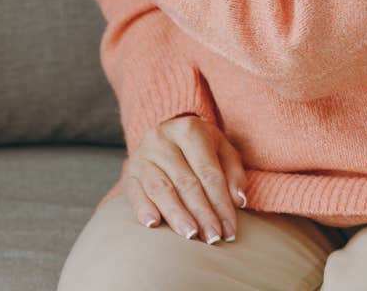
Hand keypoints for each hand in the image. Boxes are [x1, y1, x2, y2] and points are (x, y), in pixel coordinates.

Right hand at [123, 113, 248, 245]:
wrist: (166, 137)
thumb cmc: (200, 148)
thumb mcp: (222, 150)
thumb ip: (234, 173)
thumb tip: (238, 200)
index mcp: (189, 130)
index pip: (208, 172)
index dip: (221, 203)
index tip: (229, 229)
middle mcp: (162, 139)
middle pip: (185, 182)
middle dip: (202, 213)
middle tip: (212, 237)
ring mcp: (143, 155)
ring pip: (160, 188)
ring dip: (176, 214)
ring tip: (190, 234)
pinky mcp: (129, 171)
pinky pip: (135, 192)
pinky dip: (143, 209)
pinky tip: (153, 224)